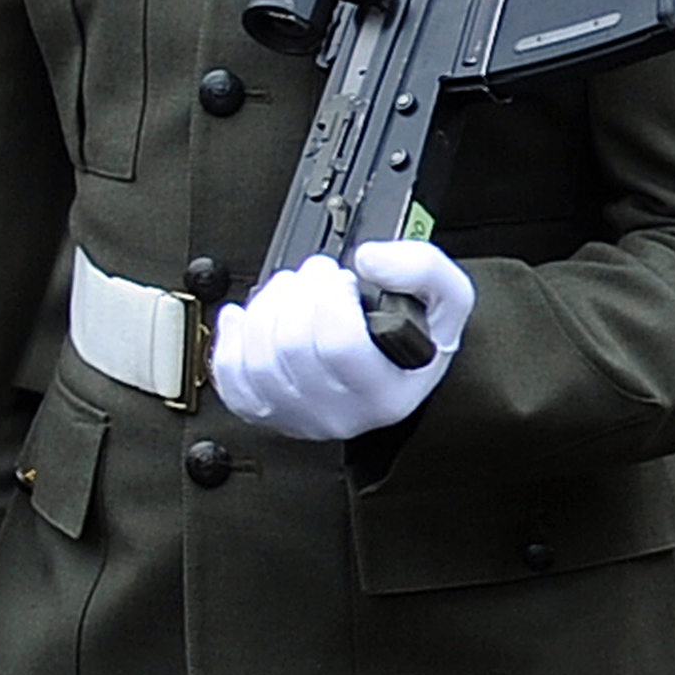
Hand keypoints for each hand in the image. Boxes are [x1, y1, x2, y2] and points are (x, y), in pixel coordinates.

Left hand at [211, 242, 474, 442]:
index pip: (340, 345)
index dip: (332, 298)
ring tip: (291, 291)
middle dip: (299, 292)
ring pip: (257, 357)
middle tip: (315, 275)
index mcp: (385, 393)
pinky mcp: (260, 409)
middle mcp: (339, 412)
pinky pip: (229, 376)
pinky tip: (246, 317)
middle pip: (292, 345)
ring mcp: (295, 414)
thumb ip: (421, 268)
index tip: (341, 278)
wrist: (391, 368)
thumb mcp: (446, 297)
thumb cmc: (413, 338)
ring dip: (267, 306)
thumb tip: (370, 259)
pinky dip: (230, 337)